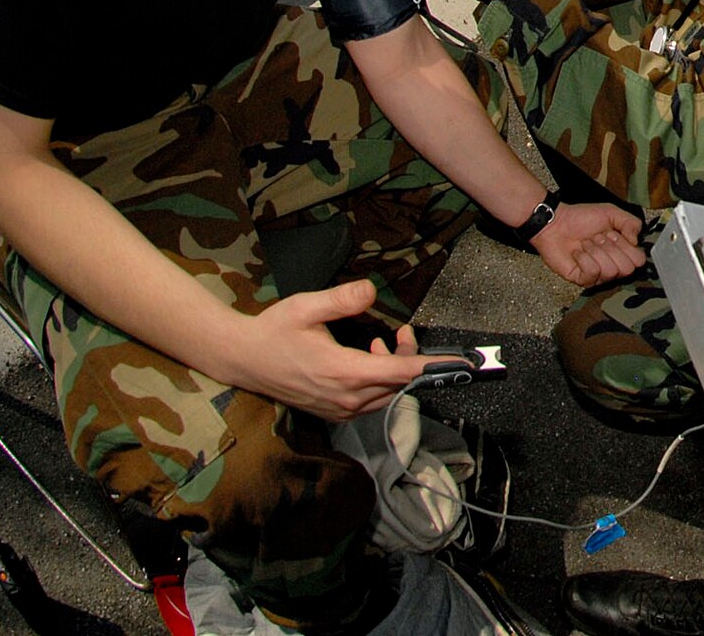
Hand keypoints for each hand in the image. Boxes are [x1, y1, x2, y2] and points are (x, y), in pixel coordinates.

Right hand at [224, 279, 436, 420]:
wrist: (242, 359)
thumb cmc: (273, 331)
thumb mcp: (307, 306)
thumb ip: (342, 299)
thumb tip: (371, 291)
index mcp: (343, 372)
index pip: (401, 373)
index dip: (433, 366)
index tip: (461, 364)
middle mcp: (344, 397)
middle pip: (399, 384)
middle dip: (410, 360)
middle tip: (401, 333)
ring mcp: (338, 408)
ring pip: (386, 395)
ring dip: (394, 370)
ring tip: (382, 343)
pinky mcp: (333, 412)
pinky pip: (371, 401)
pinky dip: (380, 381)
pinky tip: (368, 358)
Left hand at [533, 201, 645, 285]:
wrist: (556, 222)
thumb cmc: (581, 218)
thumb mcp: (611, 213)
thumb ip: (631, 223)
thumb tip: (635, 242)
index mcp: (622, 252)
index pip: (639, 260)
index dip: (626, 246)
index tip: (613, 234)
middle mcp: (612, 266)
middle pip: (627, 268)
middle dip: (611, 248)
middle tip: (598, 238)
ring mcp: (597, 276)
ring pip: (610, 271)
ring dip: (596, 251)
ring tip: (586, 244)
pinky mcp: (582, 280)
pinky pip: (592, 272)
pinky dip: (584, 258)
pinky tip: (577, 253)